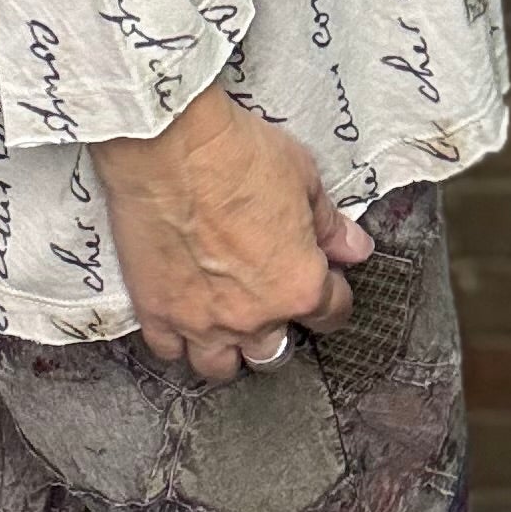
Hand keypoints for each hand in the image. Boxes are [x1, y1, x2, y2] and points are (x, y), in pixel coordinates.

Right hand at [90, 78, 374, 382]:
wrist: (169, 144)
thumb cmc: (238, 155)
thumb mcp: (303, 178)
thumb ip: (330, 225)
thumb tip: (354, 247)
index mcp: (298, 286)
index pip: (332, 313)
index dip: (333, 295)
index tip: (326, 281)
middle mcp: (253, 316)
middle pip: (274, 352)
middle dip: (278, 330)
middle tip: (271, 301)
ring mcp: (201, 320)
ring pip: (221, 366)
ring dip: (228, 349)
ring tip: (227, 323)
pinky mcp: (156, 310)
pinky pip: (169, 351)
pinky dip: (178, 340)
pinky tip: (183, 319)